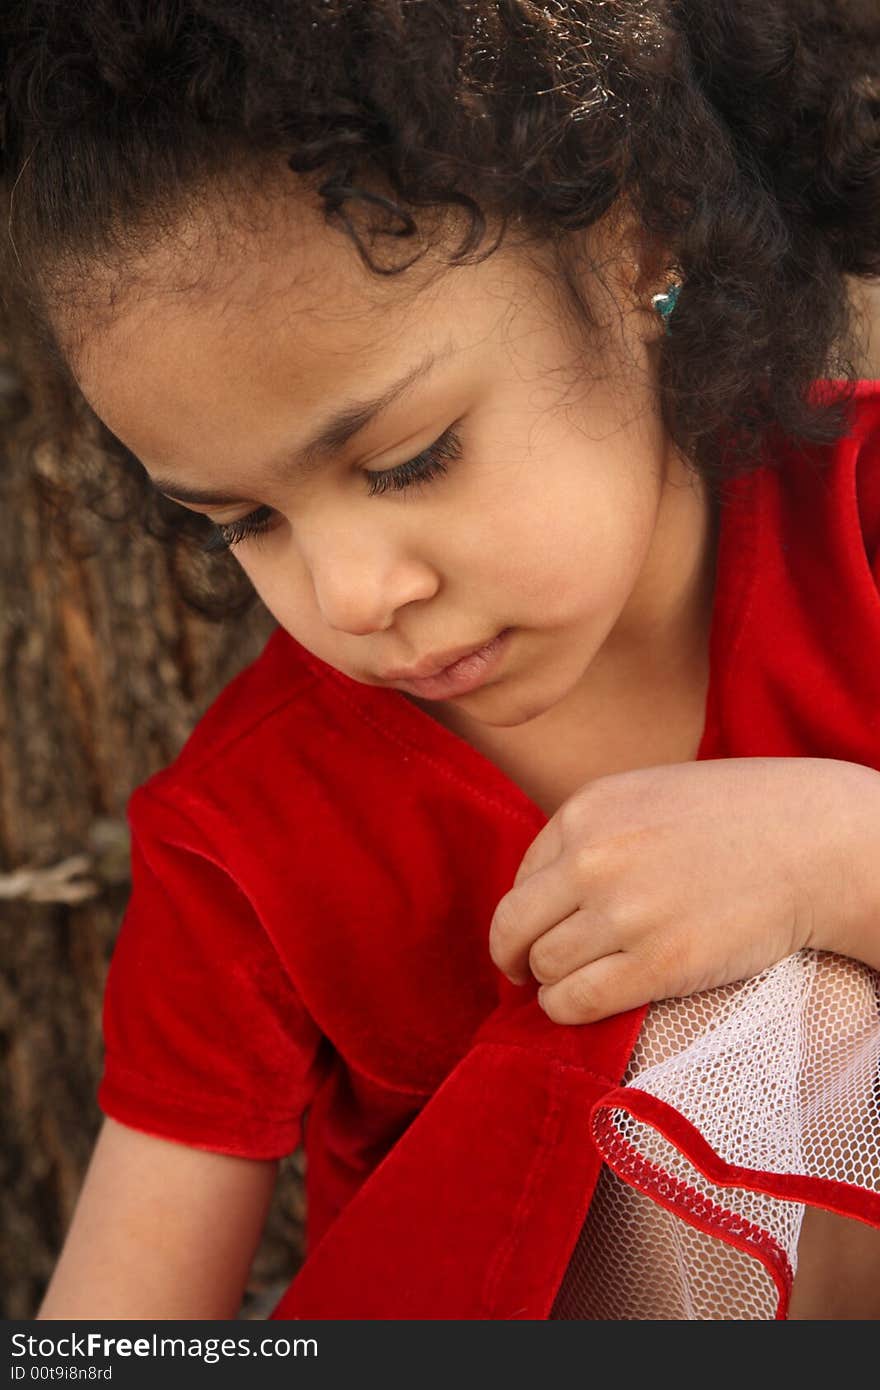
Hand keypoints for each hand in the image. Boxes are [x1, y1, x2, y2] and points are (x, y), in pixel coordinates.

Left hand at [488, 757, 879, 1024]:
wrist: (814, 843)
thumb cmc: (738, 818)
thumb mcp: (648, 796)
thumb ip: (594, 832)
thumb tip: (543, 891)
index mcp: (587, 809)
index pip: (523, 876)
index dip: (529, 911)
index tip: (539, 930)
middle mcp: (593, 857)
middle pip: (514, 925)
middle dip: (513, 955)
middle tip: (524, 971)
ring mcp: (625, 912)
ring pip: (543, 967)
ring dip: (547, 985)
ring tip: (568, 987)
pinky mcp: (659, 964)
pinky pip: (576, 1001)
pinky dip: (565, 1010)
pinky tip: (581, 1004)